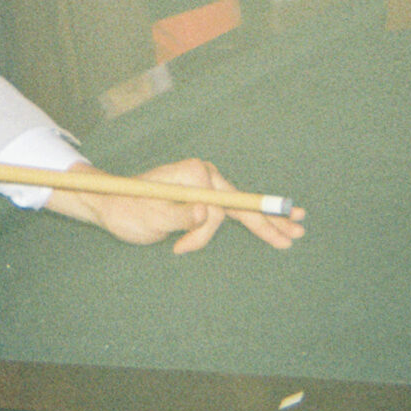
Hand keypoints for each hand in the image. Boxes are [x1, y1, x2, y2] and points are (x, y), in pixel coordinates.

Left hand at [45, 158, 304, 255]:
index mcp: (194, 176)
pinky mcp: (201, 194)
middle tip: (299, 231)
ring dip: (259, 225)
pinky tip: (269, 225)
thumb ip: (179, 215)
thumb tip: (206, 211)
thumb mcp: (151, 217)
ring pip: (235, 211)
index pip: (228, 204)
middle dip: (270, 220)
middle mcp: (203, 175)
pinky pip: (228, 211)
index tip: (279, 231)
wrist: (111, 203)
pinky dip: (247, 221)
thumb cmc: (128, 210)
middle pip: (242, 203)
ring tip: (289, 235)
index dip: (255, 219)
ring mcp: (204, 184)